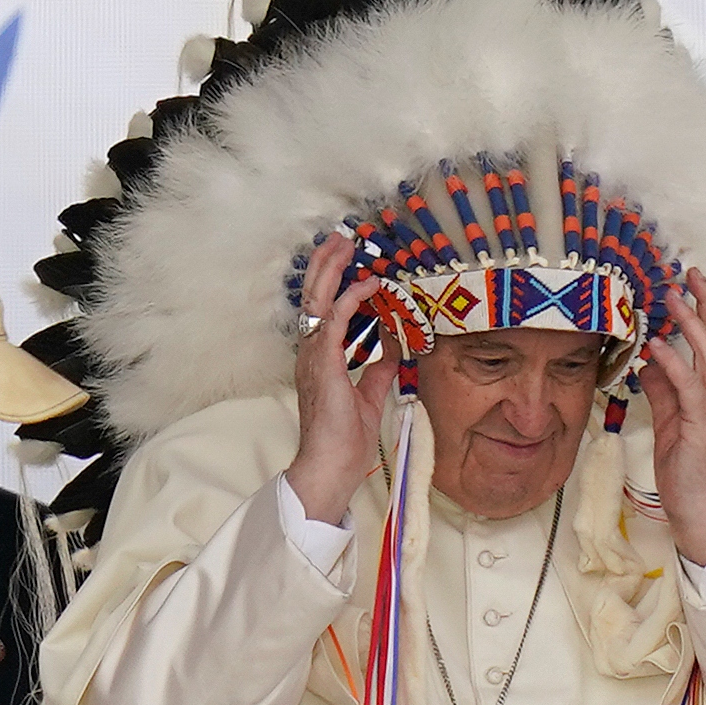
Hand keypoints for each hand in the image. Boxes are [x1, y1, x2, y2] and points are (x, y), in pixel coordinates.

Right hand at [284, 232, 394, 522]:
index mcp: (319, 359)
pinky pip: (334, 319)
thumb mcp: (369, 396)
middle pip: (313, 296)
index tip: (352, 262)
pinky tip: (369, 284)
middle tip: (343, 238)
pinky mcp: (324, 363)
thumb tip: (394, 343)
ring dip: (333, 268)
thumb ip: (378, 368)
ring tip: (346, 243)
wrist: (331, 466)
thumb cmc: (346, 440)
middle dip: (327, 263)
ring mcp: (313, 356)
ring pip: (317, 299)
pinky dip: (351, 298)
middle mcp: (311, 353)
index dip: (334, 282)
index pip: (323, 311)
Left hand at [639, 268, 705, 566]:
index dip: (704, 311)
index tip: (691, 283)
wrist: (699, 507)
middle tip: (688, 273)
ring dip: (690, 324)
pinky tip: (658, 346)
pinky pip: (688, 387)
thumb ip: (663, 390)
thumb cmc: (686, 469)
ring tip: (673, 298)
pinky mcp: (702, 425)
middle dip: (705, 304)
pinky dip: (674, 363)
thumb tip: (649, 361)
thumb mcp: (670, 420)